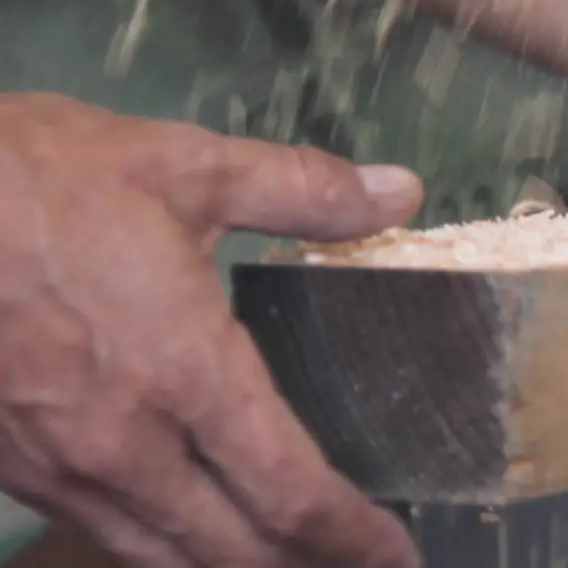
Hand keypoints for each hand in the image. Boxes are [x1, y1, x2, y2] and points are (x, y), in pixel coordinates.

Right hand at [0, 93, 422, 567]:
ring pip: (160, 556)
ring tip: (280, 562)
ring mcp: (59, 466)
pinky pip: (101, 530)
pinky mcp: (11, 465)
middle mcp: (126, 444)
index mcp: (186, 376)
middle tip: (354, 567)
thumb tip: (403, 192)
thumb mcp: (187, 165)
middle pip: (232, 550)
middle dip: (303, 567)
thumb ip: (304, 191)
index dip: (353, 536)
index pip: (291, 493)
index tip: (397, 554)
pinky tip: (182, 532)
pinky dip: (158, 547)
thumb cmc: (40, 177)